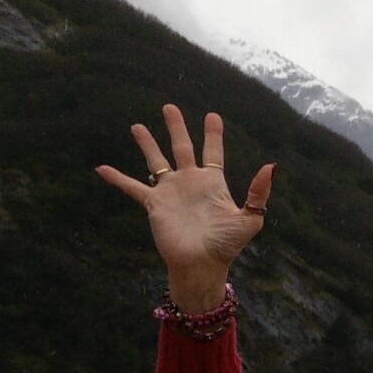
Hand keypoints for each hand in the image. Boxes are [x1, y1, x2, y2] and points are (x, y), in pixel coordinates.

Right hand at [96, 105, 273, 311]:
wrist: (201, 265)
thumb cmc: (226, 245)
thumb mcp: (249, 218)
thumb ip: (258, 193)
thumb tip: (271, 166)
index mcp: (213, 183)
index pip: (213, 152)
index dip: (213, 134)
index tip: (212, 116)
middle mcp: (190, 183)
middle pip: (182, 147)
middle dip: (176, 127)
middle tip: (169, 107)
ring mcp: (171, 192)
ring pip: (156, 160)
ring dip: (147, 144)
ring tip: (137, 126)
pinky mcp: (154, 204)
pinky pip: (133, 187)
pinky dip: (117, 178)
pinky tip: (101, 168)